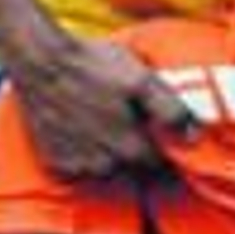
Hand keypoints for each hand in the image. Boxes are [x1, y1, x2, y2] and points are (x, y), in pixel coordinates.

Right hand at [6, 30, 197, 178]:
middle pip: (134, 170)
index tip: (163, 136)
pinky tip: (86, 131)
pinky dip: (87, 156)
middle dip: (140, 153)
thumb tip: (194, 137)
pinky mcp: (55, 162)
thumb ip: (170, 111)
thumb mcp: (141, 79)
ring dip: (114, 157)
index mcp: (130, 149)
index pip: (160, 166)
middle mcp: (104, 167)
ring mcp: (77, 167)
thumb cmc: (93, 66)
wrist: (40, 61)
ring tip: (109, 124)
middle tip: (133, 123)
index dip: (166, 151)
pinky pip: (80, 169)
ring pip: (107, 172)